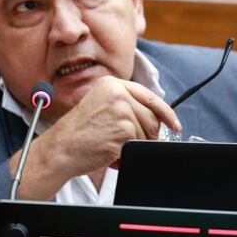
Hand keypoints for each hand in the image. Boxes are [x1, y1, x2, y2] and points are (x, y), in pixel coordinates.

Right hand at [10, 76, 181, 199]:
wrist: (61, 148)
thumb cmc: (78, 133)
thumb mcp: (100, 107)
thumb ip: (125, 105)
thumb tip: (155, 118)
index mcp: (111, 83)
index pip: (149, 96)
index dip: (166, 113)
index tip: (174, 124)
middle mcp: (117, 93)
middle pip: (152, 116)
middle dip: (148, 135)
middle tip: (129, 143)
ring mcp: (121, 110)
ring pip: (147, 133)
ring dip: (134, 145)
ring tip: (112, 145)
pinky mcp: (124, 129)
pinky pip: (138, 144)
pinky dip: (128, 153)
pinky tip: (110, 151)